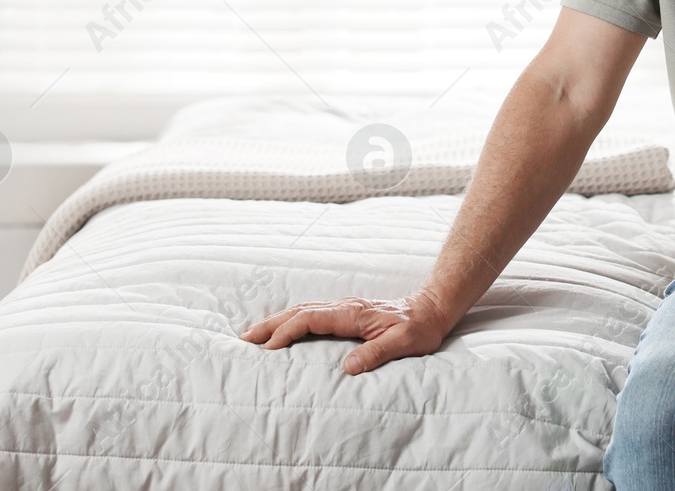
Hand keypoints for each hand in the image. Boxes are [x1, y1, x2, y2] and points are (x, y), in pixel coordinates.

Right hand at [239, 290, 451, 374]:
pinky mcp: (346, 313)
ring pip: (302, 310)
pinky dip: (291, 320)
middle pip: (299, 311)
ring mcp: (344, 308)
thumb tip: (348, 368)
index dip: (287, 332)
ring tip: (253, 335)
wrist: (431, 309)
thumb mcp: (404, 343)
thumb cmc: (420, 328)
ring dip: (277, 321)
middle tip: (243, 339)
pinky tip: (282, 330)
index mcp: (353, 313)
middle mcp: (344, 307)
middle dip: (270, 324)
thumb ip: (377, 353)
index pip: (311, 319)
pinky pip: (311, 314)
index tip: (268, 348)